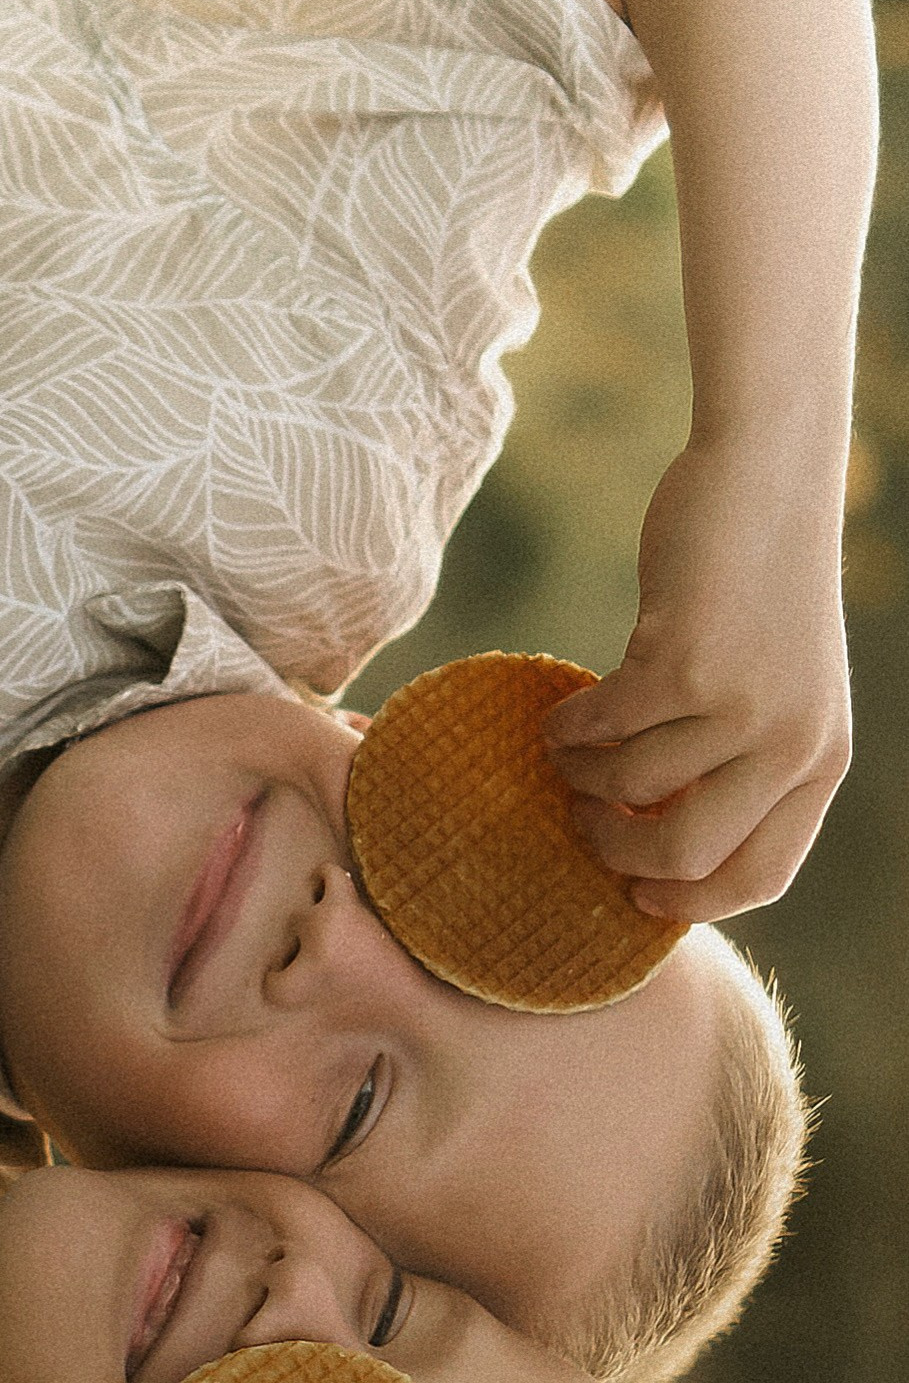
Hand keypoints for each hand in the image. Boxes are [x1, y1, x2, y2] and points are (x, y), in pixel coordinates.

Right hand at [542, 437, 851, 919]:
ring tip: (566, 747)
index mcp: (820, 763)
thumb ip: (738, 761)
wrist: (767, 481)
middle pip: (684, 855)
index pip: (759, 876)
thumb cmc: (757, 588)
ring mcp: (741, 705)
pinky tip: (562, 714)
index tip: (638, 895)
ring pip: (626, 787)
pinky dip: (566, 728)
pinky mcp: (685, 663)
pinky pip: (600, 730)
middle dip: (615, 852)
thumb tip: (648, 844)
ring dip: (578, 774)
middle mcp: (793, 744)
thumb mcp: (776, 689)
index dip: (689, 901)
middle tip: (580, 824)